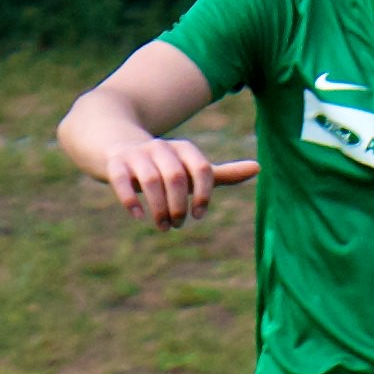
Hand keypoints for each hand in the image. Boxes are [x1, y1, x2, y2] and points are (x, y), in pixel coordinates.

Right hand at [101, 138, 257, 228]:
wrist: (118, 146)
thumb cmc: (165, 165)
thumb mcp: (192, 168)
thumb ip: (222, 173)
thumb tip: (258, 168)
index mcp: (184, 149)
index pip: (203, 169)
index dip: (204, 194)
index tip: (199, 215)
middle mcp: (161, 148)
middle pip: (176, 177)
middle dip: (179, 205)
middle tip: (179, 224)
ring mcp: (136, 155)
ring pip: (150, 180)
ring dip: (158, 208)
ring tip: (163, 227)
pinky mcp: (114, 164)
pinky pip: (121, 180)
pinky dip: (130, 199)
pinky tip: (139, 216)